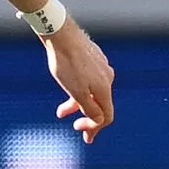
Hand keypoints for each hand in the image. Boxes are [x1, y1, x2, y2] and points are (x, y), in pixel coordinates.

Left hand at [45, 22, 114, 142]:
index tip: (82, 134)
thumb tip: (99, 121)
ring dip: (77, 104)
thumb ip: (89, 108)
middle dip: (85, 118)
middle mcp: (107, 78)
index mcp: (104, 88)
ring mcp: (101, 67)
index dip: (95, 128)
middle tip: (74, 127)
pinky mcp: (93, 58)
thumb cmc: (66, 63)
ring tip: (61, 111)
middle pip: (99, 105)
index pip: (106, 116)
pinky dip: (78, 90)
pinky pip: (88, 81)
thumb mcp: (76, 92)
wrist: (61, 34)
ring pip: (92, 92)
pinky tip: (67, 88)